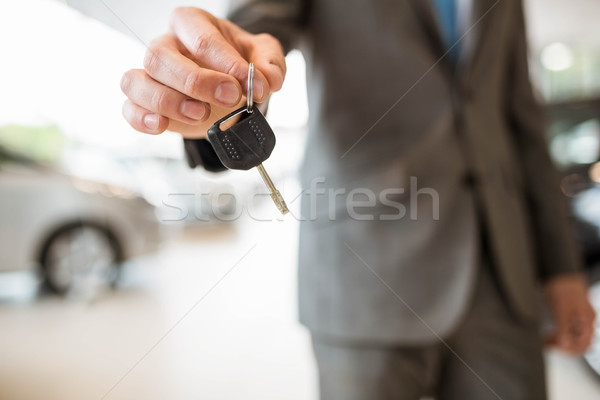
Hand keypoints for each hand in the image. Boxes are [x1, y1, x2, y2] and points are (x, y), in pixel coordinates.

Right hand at [120, 7, 285, 137]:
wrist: (228, 87)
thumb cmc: (238, 63)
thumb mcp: (262, 56)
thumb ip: (270, 63)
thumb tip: (268, 80)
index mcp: (193, 24)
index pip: (200, 37)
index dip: (226, 63)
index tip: (250, 86)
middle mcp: (166, 45)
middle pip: (160, 57)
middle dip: (197, 82)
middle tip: (230, 99)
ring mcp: (150, 74)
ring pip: (137, 81)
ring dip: (169, 102)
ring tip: (201, 114)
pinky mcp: (144, 102)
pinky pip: (129, 108)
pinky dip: (142, 119)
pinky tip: (162, 125)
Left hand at [544, 273, 595, 353]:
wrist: (560, 271)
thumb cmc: (562, 287)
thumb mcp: (561, 309)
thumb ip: (564, 328)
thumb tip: (564, 345)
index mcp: (587, 320)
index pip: (583, 345)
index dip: (567, 349)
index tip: (552, 346)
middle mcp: (586, 320)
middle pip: (580, 343)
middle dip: (565, 346)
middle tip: (549, 343)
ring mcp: (580, 316)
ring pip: (575, 337)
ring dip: (562, 341)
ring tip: (548, 338)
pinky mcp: (573, 312)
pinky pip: (571, 329)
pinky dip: (561, 333)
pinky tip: (551, 331)